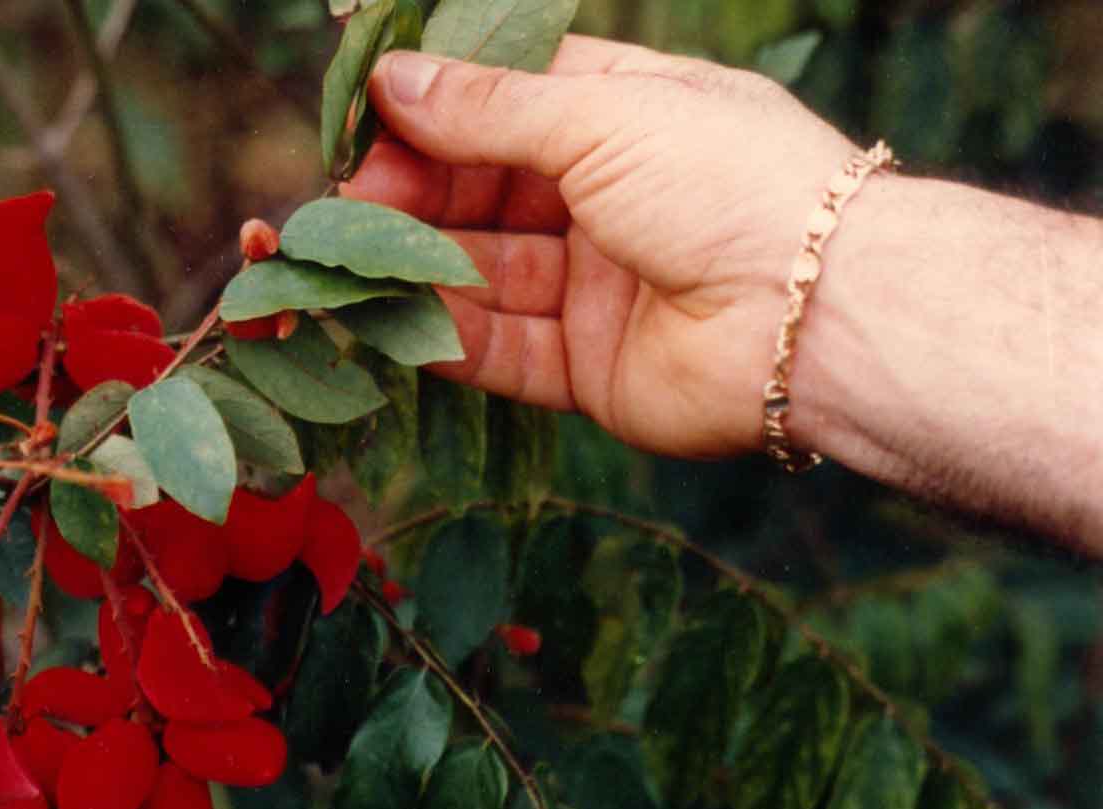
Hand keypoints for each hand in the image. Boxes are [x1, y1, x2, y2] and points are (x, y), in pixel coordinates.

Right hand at [342, 38, 857, 458]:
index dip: (435, 106)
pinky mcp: (590, 368)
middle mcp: (610, 199)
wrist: (820, 317)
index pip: (509, 101)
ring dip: (417, 266)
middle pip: (485, 192)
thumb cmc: (729, 183)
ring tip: (352, 260)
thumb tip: (392, 78)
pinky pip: (502, 351)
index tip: (364, 115)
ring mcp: (598, 287)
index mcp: (628, 116)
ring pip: (484, 273)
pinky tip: (394, 323)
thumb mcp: (604, 116)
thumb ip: (490, 109)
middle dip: (413, 192)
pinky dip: (447, 338)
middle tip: (350, 198)